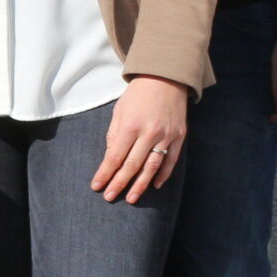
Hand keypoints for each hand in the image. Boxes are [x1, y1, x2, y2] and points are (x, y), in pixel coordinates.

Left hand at [90, 75, 189, 202]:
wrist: (166, 78)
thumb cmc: (138, 94)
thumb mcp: (119, 111)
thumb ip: (114, 135)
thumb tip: (111, 159)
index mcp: (130, 125)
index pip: (115, 156)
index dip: (105, 173)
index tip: (97, 186)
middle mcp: (149, 132)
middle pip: (132, 166)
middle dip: (119, 183)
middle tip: (110, 197)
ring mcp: (166, 135)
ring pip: (152, 167)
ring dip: (140, 185)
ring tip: (131, 198)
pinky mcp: (179, 136)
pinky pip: (171, 160)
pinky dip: (163, 175)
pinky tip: (154, 185)